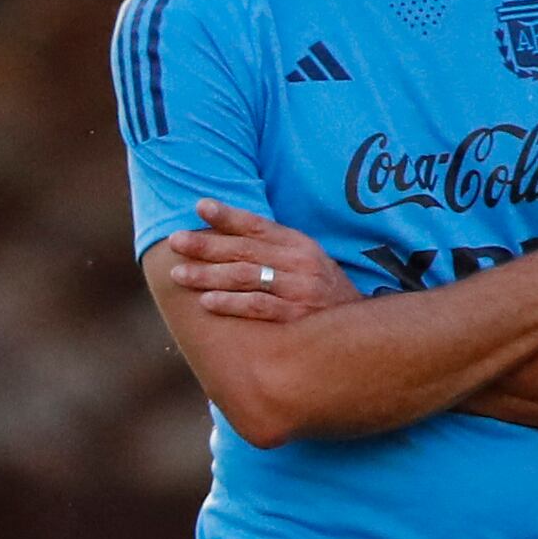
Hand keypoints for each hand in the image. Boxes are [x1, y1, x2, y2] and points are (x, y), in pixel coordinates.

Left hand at [155, 198, 358, 323]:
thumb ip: (274, 248)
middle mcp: (300, 263)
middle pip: (245, 250)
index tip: (200, 206)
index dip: (229, 215)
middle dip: (206, 245)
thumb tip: (230, 233)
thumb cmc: (322, 293)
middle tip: (176, 242)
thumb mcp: (306, 261)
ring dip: (209, 275)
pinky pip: (258, 308)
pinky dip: (231, 303)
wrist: (361, 332)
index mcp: (300, 244)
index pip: (258, 225)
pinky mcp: (297, 318)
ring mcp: (299, 290)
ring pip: (247, 278)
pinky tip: (206, 302)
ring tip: (179, 274)